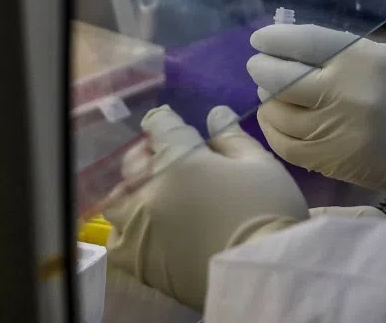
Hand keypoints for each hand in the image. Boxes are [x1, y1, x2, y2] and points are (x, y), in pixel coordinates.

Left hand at [103, 105, 308, 310]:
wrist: (260, 271)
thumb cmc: (266, 210)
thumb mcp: (259, 165)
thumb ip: (232, 139)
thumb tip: (215, 115)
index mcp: (180, 160)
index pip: (160, 127)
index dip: (163, 120)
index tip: (165, 120)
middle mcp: (150, 189)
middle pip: (134, 162)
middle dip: (148, 154)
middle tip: (164, 156)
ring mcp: (139, 227)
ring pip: (118, 200)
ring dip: (131, 190)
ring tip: (151, 194)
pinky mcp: (138, 260)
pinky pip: (118, 238)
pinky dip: (127, 227)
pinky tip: (146, 227)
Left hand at [249, 23, 385, 207]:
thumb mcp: (378, 55)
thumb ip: (334, 53)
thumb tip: (285, 47)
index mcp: (360, 60)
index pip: (302, 43)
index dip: (274, 39)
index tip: (260, 39)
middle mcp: (344, 93)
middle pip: (282, 79)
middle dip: (262, 68)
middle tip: (257, 65)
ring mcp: (335, 129)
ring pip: (279, 114)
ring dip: (266, 100)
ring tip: (266, 93)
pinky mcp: (331, 159)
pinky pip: (286, 145)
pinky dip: (274, 130)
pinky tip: (275, 120)